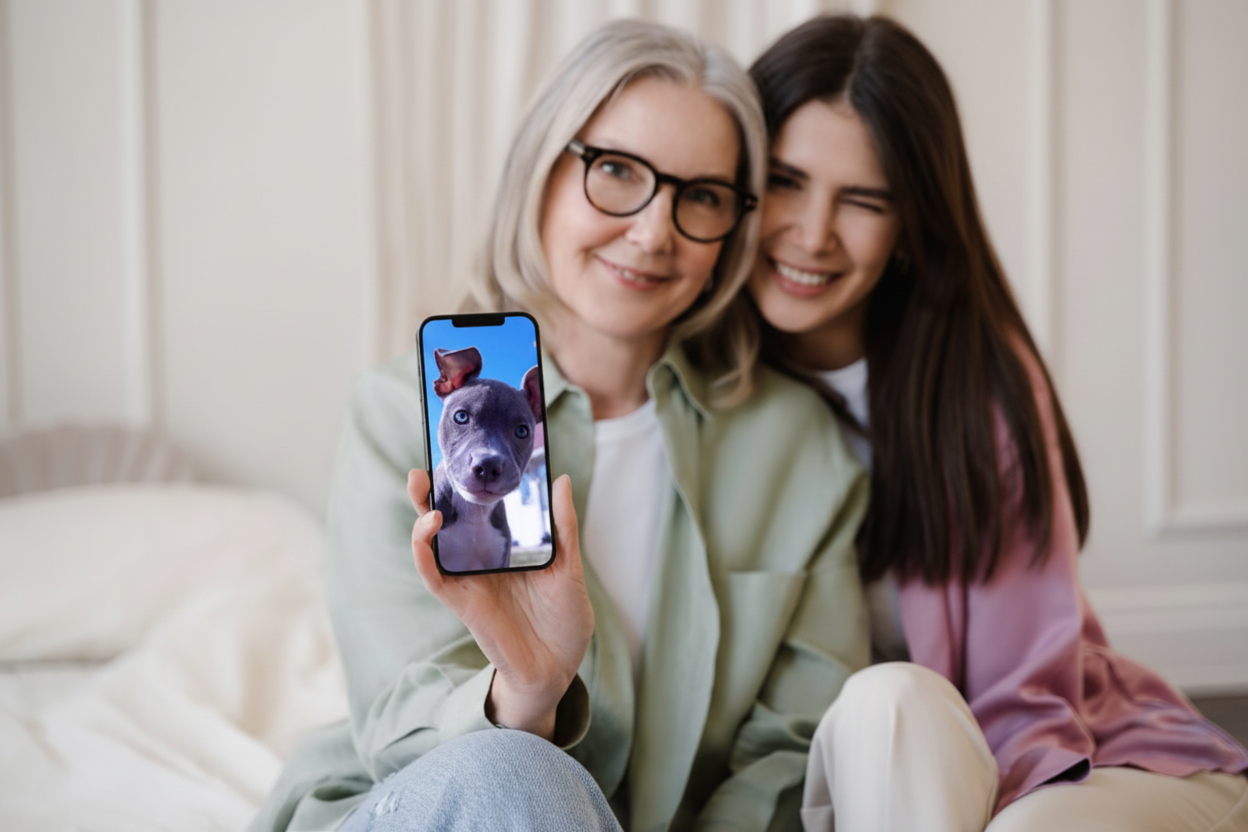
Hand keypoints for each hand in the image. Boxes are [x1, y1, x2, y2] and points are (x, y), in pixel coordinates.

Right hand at [408, 469, 593, 740]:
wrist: (560, 668)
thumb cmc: (563, 621)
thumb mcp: (569, 566)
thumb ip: (562, 526)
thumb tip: (561, 479)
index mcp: (504, 547)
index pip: (477, 508)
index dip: (461, 483)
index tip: (458, 452)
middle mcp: (480, 560)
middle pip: (445, 520)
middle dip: (429, 492)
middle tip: (425, 464)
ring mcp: (468, 580)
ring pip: (431, 543)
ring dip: (421, 514)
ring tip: (423, 487)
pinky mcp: (462, 601)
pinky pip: (433, 575)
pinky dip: (424, 552)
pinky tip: (429, 530)